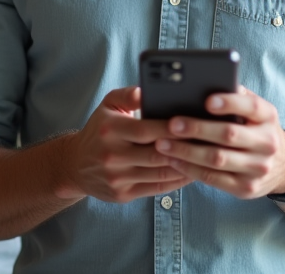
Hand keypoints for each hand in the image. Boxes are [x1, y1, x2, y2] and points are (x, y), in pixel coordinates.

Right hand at [55, 86, 193, 202]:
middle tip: (209, 141)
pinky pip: (157, 188)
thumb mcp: (107, 106)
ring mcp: (117, 178)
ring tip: (206, 156)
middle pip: (156, 153)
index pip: (146, 129)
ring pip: (160, 173)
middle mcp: (112, 155)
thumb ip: (127, 94)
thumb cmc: (99, 129)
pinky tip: (192, 171)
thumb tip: (146, 90)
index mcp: (110, 130)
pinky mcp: (123, 195)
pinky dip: (177, 181)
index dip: (172, 127)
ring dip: (186, 166)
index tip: (194, 122)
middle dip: (184, 147)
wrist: (75, 165)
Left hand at [153, 86, 284, 199]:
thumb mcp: (254, 111)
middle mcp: (267, 142)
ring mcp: (258, 168)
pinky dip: (190, 169)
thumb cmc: (255, 129)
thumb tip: (201, 84)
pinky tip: (173, 160)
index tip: (207, 100)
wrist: (283, 165)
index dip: (229, 103)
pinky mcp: (246, 188)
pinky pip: (213, 179)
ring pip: (218, 159)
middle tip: (172, 124)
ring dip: (187, 151)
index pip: (251, 106)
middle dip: (197, 128)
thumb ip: (234, 97)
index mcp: (268, 117)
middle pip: (229, 134)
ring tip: (163, 144)